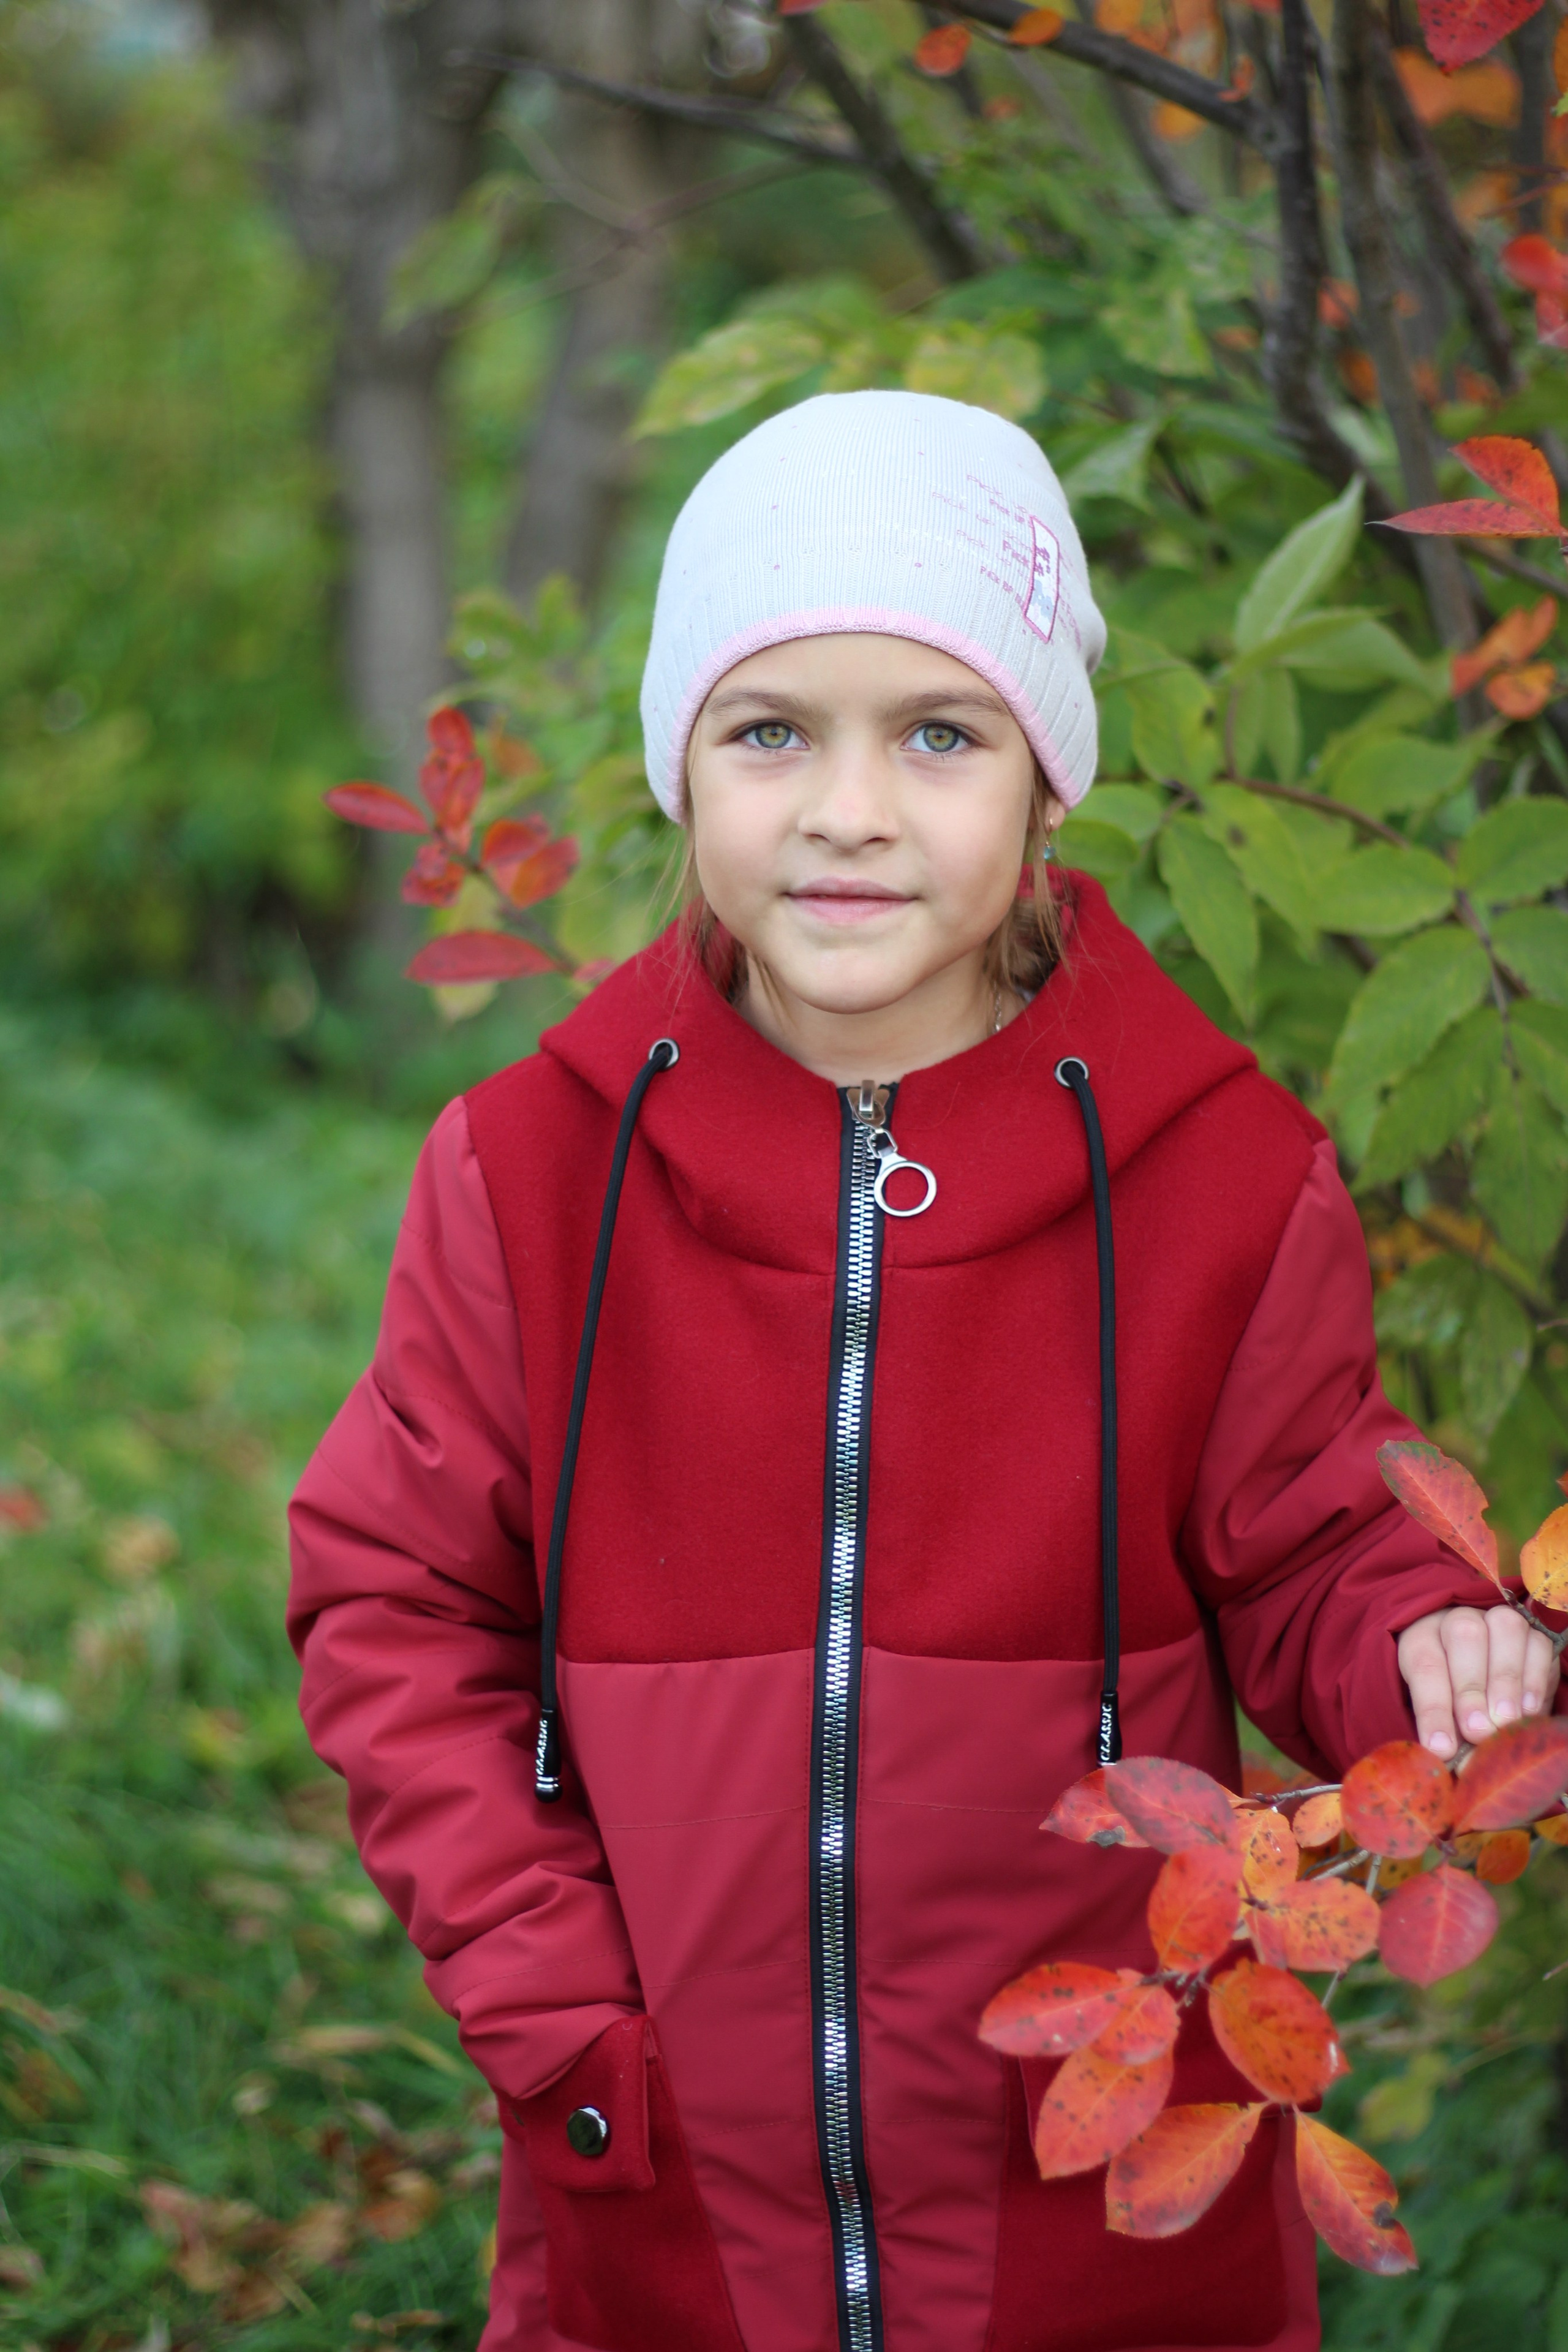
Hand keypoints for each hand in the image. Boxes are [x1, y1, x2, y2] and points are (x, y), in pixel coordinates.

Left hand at [1397, 1605, 1560, 1759]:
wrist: (1483, 1682)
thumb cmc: (1452, 1701)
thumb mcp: (1440, 1715)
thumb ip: (1445, 1733)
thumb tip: (1452, 1759)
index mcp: (1422, 1637)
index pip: (1424, 1665)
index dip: (1432, 1709)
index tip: (1442, 1748)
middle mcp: (1458, 1621)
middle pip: (1464, 1635)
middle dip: (1471, 1688)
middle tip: (1478, 1730)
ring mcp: (1497, 1621)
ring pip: (1504, 1629)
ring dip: (1505, 1678)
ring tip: (1506, 1720)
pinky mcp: (1532, 1634)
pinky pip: (1539, 1644)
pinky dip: (1535, 1678)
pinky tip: (1530, 1709)